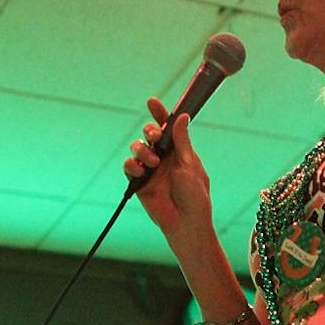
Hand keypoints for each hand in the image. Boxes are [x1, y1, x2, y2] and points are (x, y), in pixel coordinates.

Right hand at [126, 103, 214, 243]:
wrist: (186, 222)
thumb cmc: (195, 196)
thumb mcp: (190, 165)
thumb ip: (182, 142)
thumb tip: (182, 117)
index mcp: (178, 151)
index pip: (168, 127)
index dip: (160, 114)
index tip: (152, 102)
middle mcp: (163, 158)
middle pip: (149, 134)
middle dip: (150, 131)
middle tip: (155, 138)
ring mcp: (150, 169)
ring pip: (137, 148)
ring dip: (142, 150)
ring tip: (152, 163)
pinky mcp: (139, 182)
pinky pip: (129, 166)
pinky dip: (132, 165)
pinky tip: (140, 170)